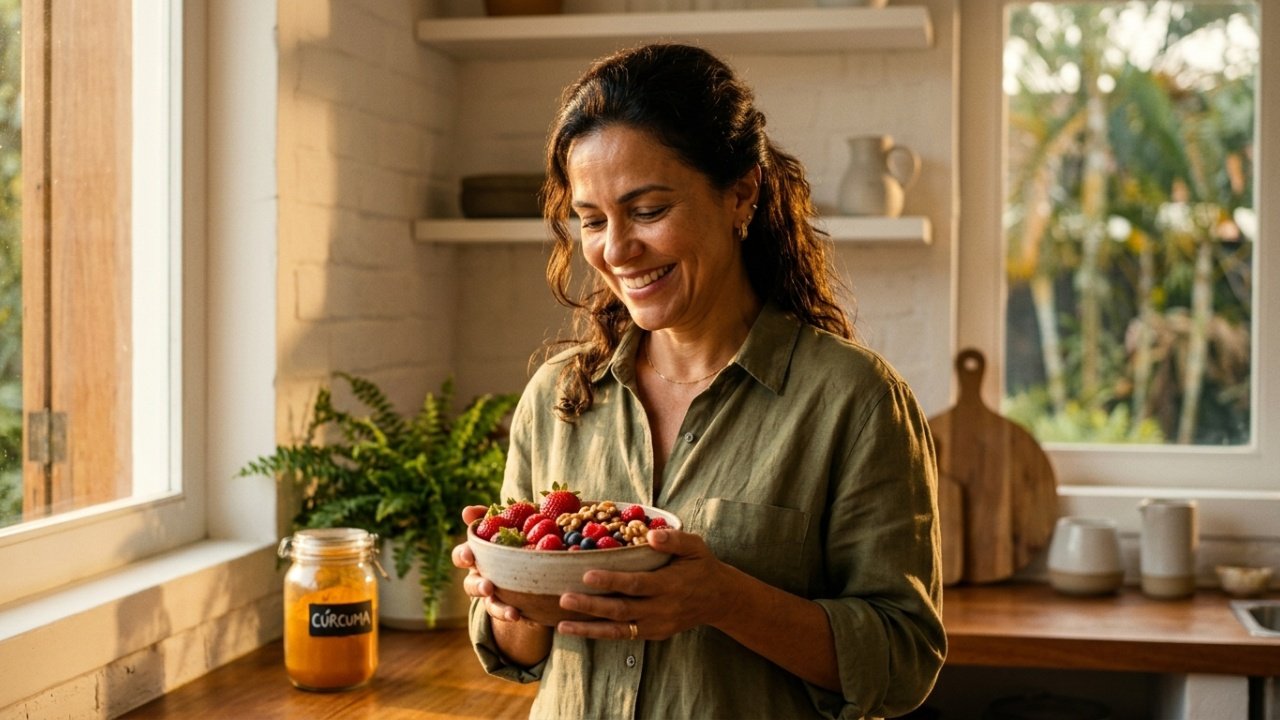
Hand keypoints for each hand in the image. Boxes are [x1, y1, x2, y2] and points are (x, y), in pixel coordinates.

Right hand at [451, 504, 524, 622]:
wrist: (538, 562)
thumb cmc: (515, 537)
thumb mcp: (507, 522)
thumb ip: (488, 516)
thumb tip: (466, 511)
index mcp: (478, 556)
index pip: (462, 555)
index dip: (462, 556)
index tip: (469, 556)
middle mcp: (482, 577)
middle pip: (470, 585)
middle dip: (478, 587)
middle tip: (488, 587)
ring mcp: (496, 596)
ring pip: (491, 605)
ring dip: (499, 609)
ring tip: (512, 613)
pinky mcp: (512, 607)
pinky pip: (512, 614)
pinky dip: (519, 616)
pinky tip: (530, 616)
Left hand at [555, 529, 735, 640]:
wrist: (719, 599)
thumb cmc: (702, 567)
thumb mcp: (695, 547)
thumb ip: (675, 540)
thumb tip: (651, 534)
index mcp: (669, 585)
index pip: (636, 584)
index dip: (611, 581)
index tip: (587, 575)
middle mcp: (661, 609)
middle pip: (621, 610)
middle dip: (591, 606)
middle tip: (564, 599)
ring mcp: (656, 625)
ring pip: (618, 630)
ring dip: (589, 628)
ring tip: (563, 625)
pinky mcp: (652, 634)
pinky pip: (623, 636)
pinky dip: (600, 634)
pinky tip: (579, 629)